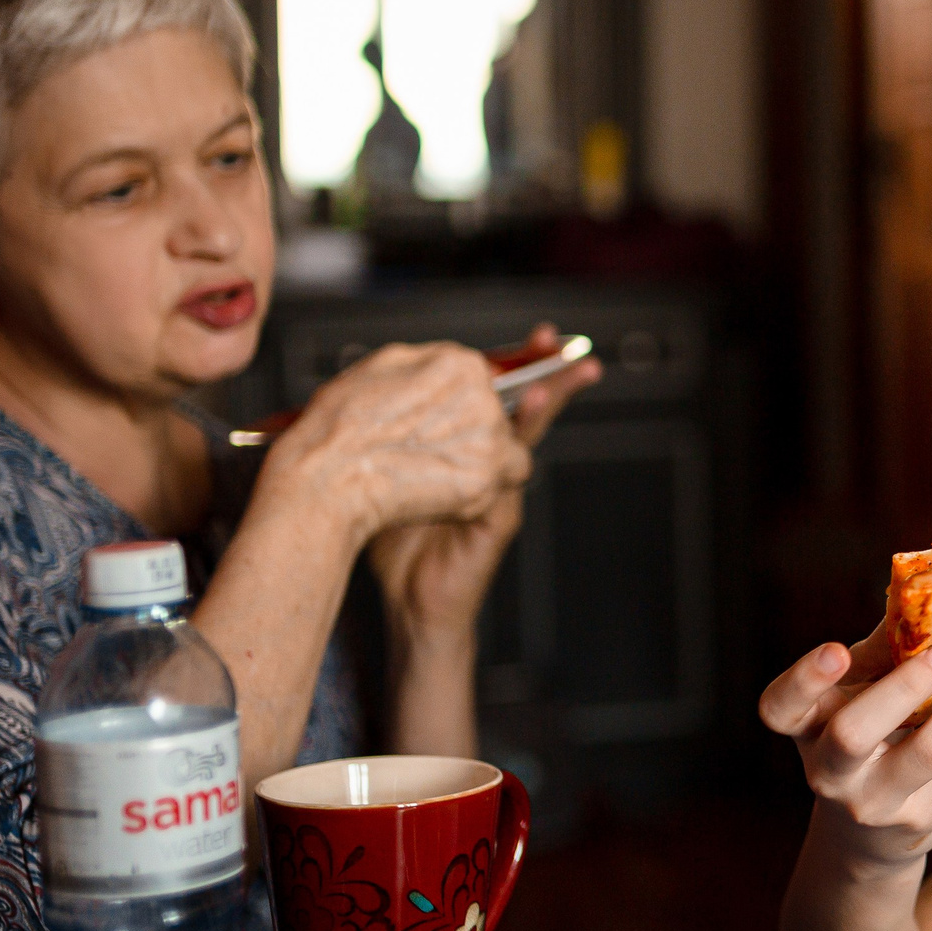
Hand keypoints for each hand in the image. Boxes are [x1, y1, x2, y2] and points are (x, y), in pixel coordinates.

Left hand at [366, 325, 602, 642]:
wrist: (408, 596)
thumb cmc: (392, 531)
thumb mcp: (383, 467)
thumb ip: (388, 429)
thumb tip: (377, 381)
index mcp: (462, 444)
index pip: (491, 392)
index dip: (511, 361)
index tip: (533, 334)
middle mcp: (486, 462)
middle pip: (520, 405)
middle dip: (544, 371)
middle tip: (554, 339)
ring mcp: (497, 489)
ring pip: (522, 441)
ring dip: (535, 410)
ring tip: (544, 384)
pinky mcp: (496, 520)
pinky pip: (508, 485)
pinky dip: (509, 461)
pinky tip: (512, 439)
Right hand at [758, 627, 931, 870]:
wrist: (870, 833)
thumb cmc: (866, 737)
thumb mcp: (856, 697)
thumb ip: (882, 652)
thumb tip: (930, 589)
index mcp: (805, 727)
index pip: (780, 708)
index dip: (804, 680)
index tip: (837, 650)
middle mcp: (829, 769)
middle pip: (853, 733)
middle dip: (902, 689)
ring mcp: (874, 800)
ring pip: (927, 751)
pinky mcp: (921, 816)